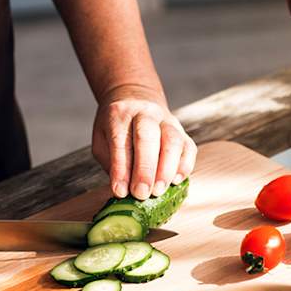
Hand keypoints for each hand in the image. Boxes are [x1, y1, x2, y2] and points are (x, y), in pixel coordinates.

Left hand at [91, 85, 196, 199]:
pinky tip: (176, 181)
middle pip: (148, 137)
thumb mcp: (102, 138)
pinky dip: (184, 166)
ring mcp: (167, 121)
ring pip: (172, 141)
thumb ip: (111, 161)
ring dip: (166, 170)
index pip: (120, 141)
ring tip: (158, 191)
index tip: (120, 191)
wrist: (135, 97)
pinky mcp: (182, 131)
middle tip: (141, 194)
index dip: (120, 169)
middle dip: (145, 169)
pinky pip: (188, 147)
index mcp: (120, 114)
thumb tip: (123, 190)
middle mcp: (145, 113)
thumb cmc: (116, 125)